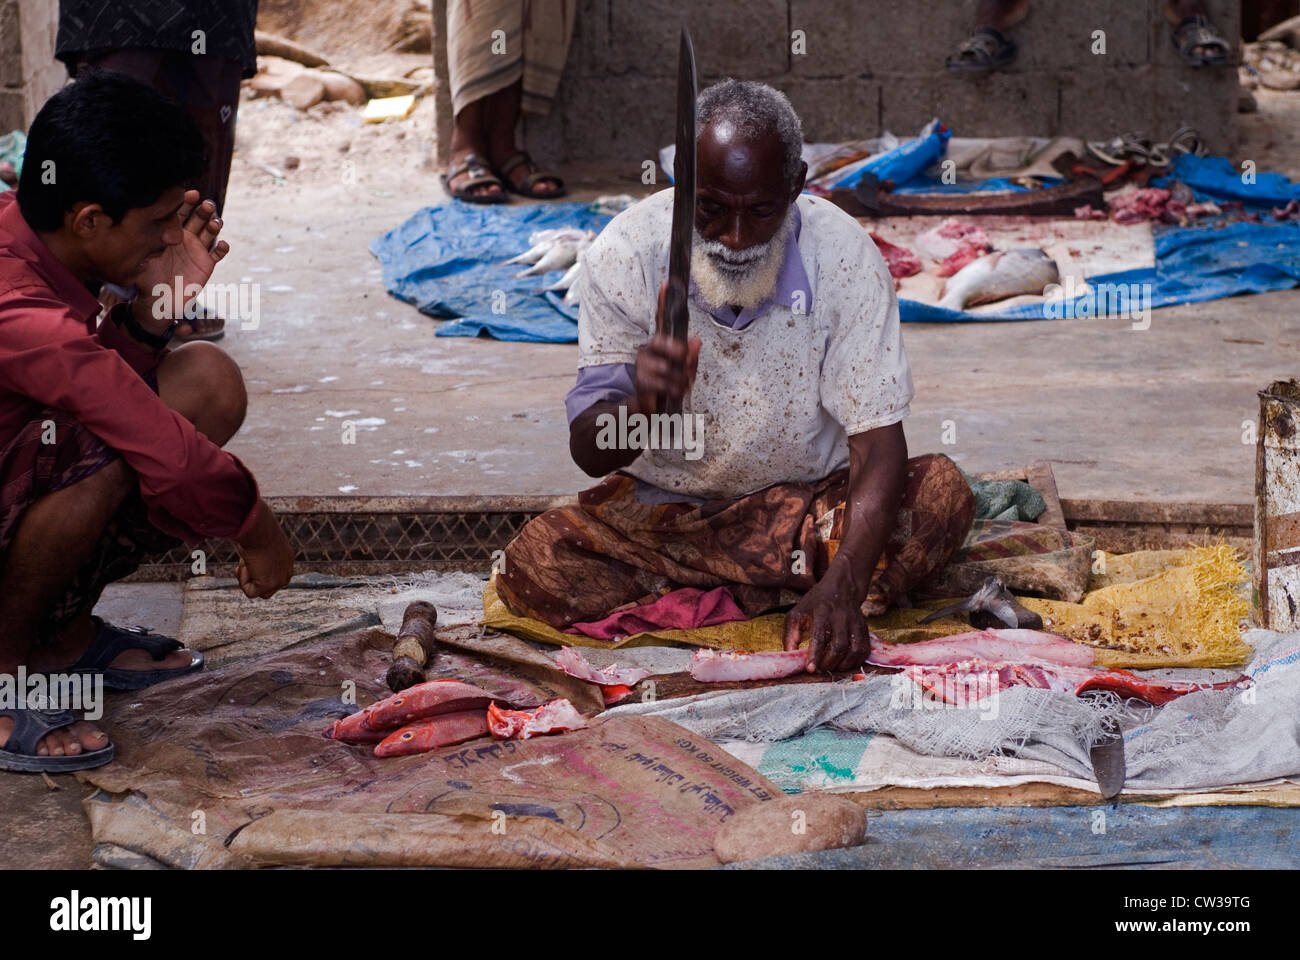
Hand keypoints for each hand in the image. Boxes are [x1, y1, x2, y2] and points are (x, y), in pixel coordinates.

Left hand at [133, 191, 229, 332]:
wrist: (157, 299)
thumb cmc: (145, 276)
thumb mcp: (140, 256)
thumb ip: (144, 240)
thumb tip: (142, 222)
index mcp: (169, 231)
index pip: (179, 212)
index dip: (185, 201)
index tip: (190, 193)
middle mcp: (185, 237)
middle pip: (197, 218)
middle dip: (203, 209)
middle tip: (207, 204)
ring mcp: (197, 249)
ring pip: (209, 232)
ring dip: (214, 225)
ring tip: (215, 222)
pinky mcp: (207, 264)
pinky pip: (217, 254)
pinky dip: (222, 249)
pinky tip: (223, 244)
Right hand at [235, 500, 294, 598]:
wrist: (259, 527)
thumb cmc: (256, 527)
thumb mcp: (259, 536)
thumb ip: (256, 544)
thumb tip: (237, 528)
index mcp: (287, 560)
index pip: (274, 576)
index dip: (257, 572)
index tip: (249, 560)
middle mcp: (287, 571)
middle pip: (268, 587)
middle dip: (253, 577)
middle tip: (246, 560)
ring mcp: (280, 579)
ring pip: (260, 592)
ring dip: (247, 579)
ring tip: (246, 562)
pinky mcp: (270, 584)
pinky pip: (251, 593)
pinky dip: (243, 581)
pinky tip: (246, 565)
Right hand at [634, 283, 700, 414]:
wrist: (652, 410)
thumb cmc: (670, 387)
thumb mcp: (687, 372)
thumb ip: (692, 357)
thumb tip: (696, 341)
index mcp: (661, 344)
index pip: (661, 319)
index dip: (663, 302)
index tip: (667, 284)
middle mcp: (648, 350)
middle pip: (660, 341)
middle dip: (676, 351)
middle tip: (684, 359)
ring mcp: (642, 366)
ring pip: (664, 367)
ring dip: (679, 379)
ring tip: (682, 385)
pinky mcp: (640, 382)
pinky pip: (660, 384)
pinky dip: (671, 390)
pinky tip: (672, 392)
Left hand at [783, 568, 873, 672]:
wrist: (842, 588)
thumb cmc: (816, 604)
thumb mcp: (798, 613)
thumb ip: (791, 634)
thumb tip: (790, 655)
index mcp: (822, 612)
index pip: (820, 636)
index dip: (815, 655)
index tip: (810, 668)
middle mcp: (841, 617)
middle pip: (839, 646)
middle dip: (829, 663)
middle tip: (820, 669)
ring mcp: (855, 623)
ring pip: (854, 650)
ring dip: (843, 664)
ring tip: (832, 666)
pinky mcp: (865, 629)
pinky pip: (864, 650)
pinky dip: (855, 661)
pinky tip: (844, 662)